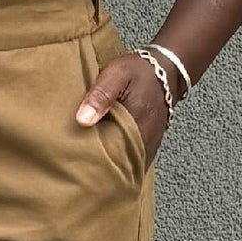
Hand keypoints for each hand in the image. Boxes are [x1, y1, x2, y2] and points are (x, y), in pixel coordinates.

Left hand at [75, 53, 170, 168]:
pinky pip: (134, 160)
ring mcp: (149, 144)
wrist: (168, 70)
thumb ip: (101, 95)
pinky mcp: (149, 143)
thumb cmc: (140, 71)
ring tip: (87, 169)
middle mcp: (145, 140)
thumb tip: (83, 120)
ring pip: (127, 165)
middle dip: (98, 170)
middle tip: (76, 170)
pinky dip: (120, 162)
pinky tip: (106, 161)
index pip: (111, 156)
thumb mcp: (117, 73)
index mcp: (135, 125)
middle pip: (118, 166)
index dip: (91, 164)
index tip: (73, 165)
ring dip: (110, 168)